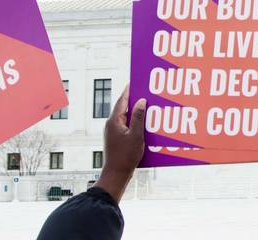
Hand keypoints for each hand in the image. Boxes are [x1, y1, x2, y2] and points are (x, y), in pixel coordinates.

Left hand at [93, 85, 146, 202]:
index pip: (122, 101)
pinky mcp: (116, 139)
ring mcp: (113, 132)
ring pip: (125, 117)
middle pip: (123, 108)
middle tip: (143, 92)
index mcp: (114, 121)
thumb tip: (141, 101)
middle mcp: (111, 125)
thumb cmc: (126, 156)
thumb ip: (139, 117)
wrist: (116, 174)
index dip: (129, 91)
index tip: (134, 81)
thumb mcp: (136, 135)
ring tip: (146, 107)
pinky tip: (143, 124)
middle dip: (133, 100)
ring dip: (135, 112)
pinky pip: (126, 126)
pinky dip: (134, 122)